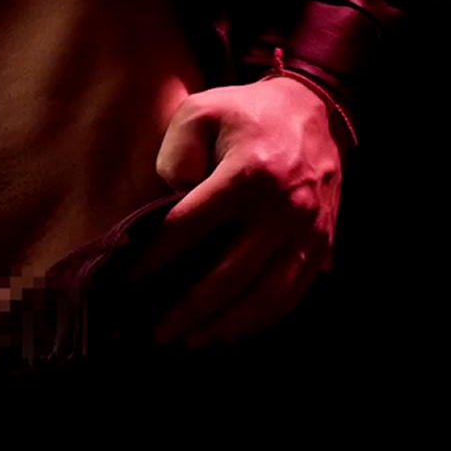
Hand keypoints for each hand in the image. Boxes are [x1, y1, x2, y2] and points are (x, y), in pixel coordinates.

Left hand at [135, 76, 344, 348]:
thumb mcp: (201, 110)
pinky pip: (291, 296)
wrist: (316, 111)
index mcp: (248, 172)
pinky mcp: (322, 245)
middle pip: (227, 275)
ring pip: (264, 297)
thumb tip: (170, 201)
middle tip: (155, 331)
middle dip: (186, 309)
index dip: (155, 257)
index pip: (191, 226)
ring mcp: (306, 231)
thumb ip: (176, 154)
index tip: (128, 278)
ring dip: (224, 326)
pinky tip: (229, 328)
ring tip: (189, 339)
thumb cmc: (247, 114)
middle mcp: (281, 207)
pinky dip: (258, 320)